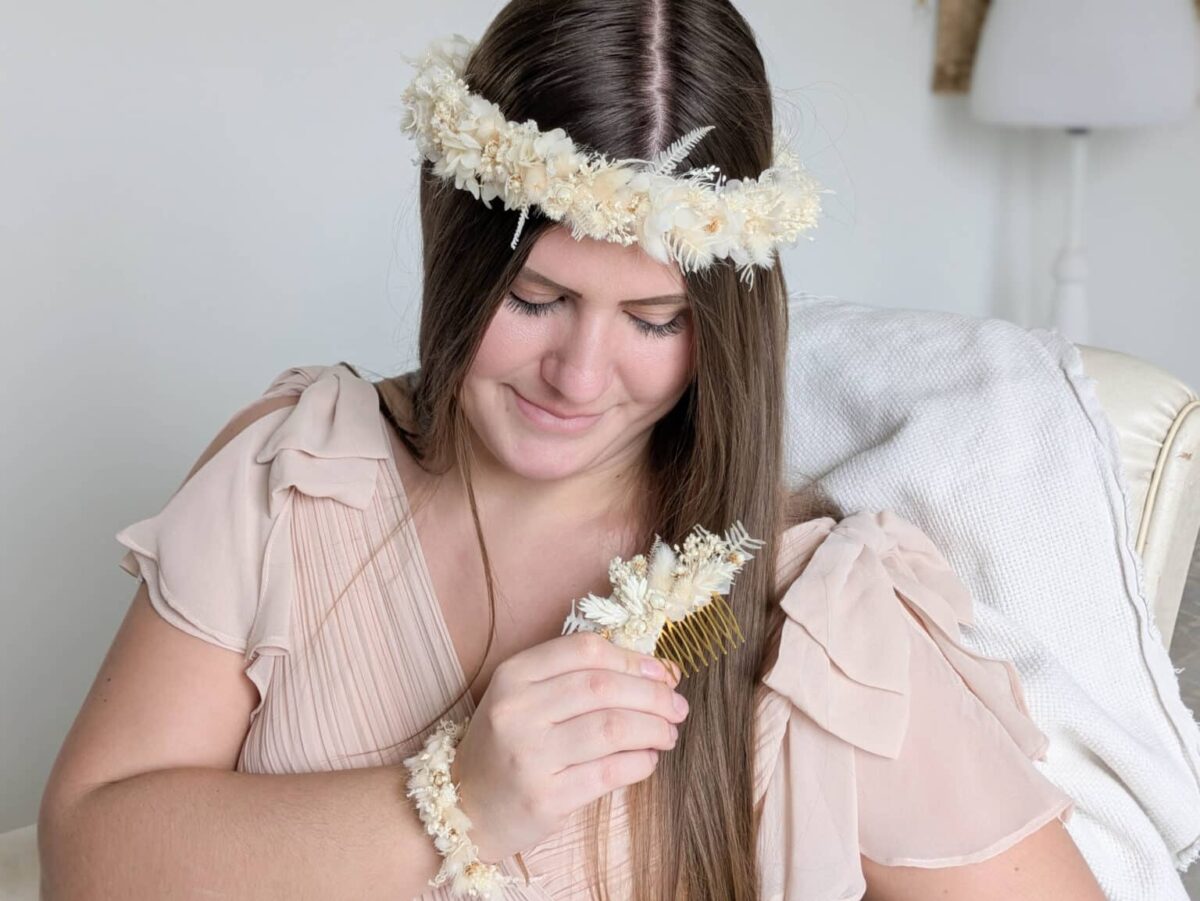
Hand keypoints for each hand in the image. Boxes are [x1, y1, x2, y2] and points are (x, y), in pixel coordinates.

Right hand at [448, 632, 688, 862]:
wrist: (463, 809)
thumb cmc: (507, 746)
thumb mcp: (524, 697)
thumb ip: (576, 679)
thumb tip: (657, 673)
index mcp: (514, 675)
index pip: (585, 651)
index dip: (633, 659)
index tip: (663, 673)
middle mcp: (518, 710)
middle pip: (603, 688)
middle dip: (653, 696)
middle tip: (678, 707)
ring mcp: (530, 755)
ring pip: (612, 729)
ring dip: (653, 729)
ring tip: (668, 733)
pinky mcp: (546, 797)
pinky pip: (609, 773)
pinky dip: (640, 763)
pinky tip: (648, 760)